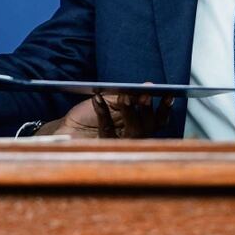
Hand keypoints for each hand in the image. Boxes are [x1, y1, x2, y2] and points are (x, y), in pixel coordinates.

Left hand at [37, 93, 172, 137]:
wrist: (66, 131)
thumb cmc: (88, 116)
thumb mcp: (108, 101)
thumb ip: (126, 96)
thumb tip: (148, 86)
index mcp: (137, 126)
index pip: (158, 121)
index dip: (164, 109)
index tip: (168, 94)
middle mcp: (132, 138)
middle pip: (149, 127)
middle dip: (148, 109)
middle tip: (145, 95)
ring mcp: (119, 145)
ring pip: (134, 132)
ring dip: (129, 111)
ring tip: (124, 95)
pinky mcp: (103, 147)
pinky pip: (107, 130)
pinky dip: (103, 112)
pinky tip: (97, 99)